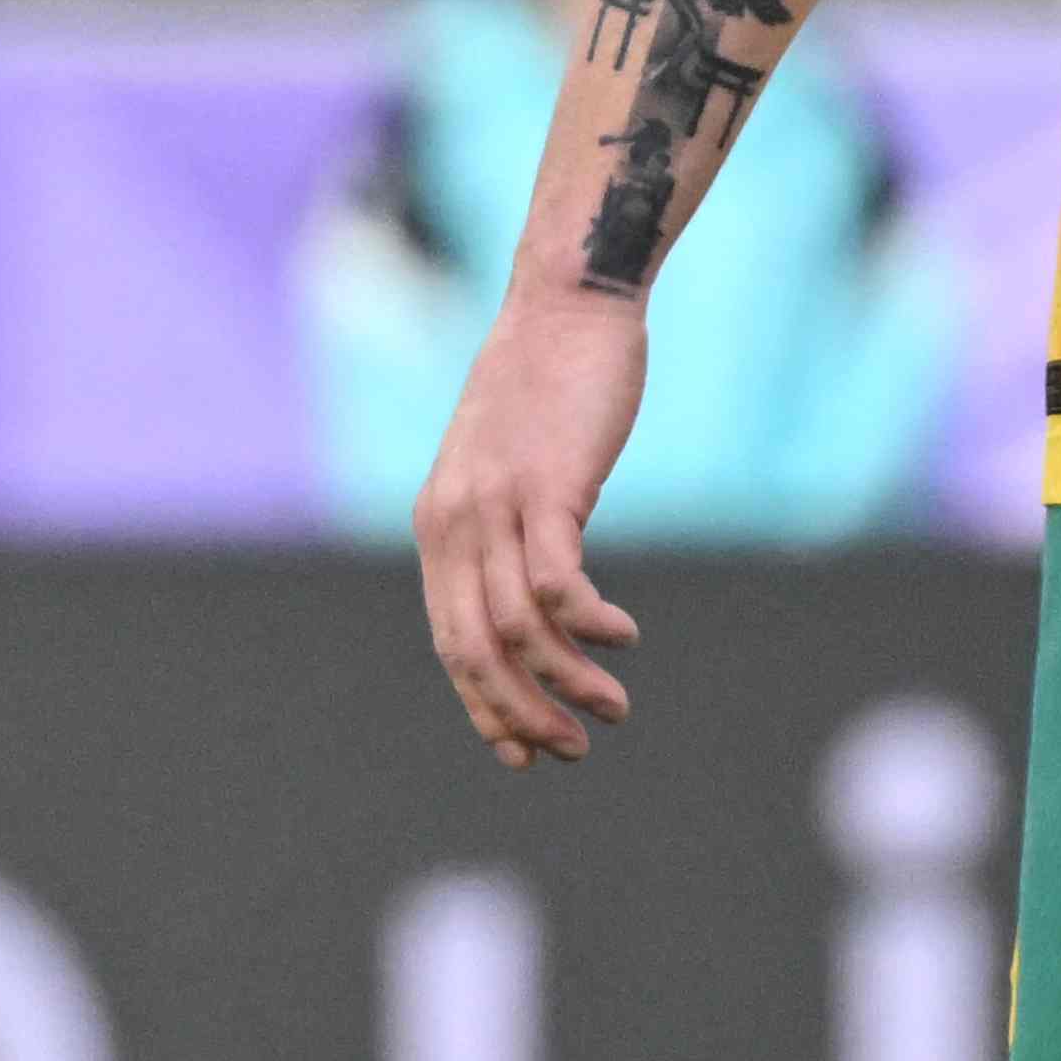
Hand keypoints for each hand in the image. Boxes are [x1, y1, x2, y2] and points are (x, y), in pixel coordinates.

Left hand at [412, 286, 647, 763]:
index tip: (525, 753)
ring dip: (568, 682)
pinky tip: (623, 638)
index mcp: (438, 529)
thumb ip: (503, 533)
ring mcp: (495, 505)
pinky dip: (590, 625)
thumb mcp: (507, 470)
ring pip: (519, 628)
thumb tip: (534, 604)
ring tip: (614, 708)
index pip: (450, 643)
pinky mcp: (546, 487)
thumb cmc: (546, 391)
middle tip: (573, 749)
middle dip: (522, 714)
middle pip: (476, 650)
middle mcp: (453, 524)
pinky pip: (558, 583)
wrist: (564, 307)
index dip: (485, 707)